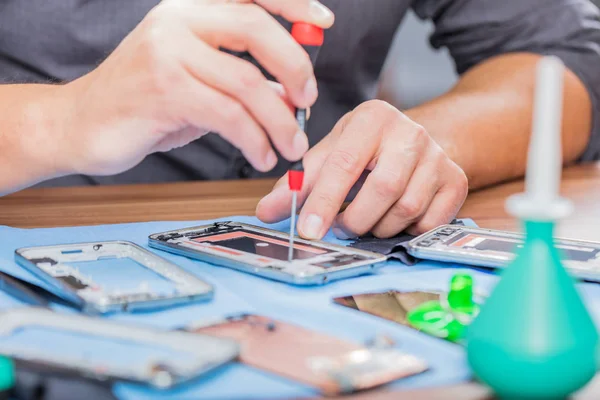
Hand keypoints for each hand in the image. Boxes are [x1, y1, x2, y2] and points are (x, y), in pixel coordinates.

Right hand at [58, 0, 333, 175]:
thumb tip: (294, 95)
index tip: (324, 21)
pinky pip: (228, 115)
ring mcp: (166, 53)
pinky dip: (255, 139)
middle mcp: (176, 21)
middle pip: (256, 29)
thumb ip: (243, 81)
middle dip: (295, 67)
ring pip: (247, 82)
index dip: (292, 2)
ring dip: (280, 121)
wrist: (79, 124)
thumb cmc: (144, 103)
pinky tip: (261, 155)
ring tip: (290, 147)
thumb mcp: (197, 82)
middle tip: (309, 101)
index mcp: (188, 10)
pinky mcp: (162, 91)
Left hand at [256, 100, 468, 238]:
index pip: (344, 162)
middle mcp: (410, 131)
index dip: (323, 201)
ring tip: (367, 220)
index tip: (308, 231)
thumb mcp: (330, 155)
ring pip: (407, 209)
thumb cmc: (365, 151)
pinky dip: (406, 230)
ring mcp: (438, 156)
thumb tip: (267, 211)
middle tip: (341, 227)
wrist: (413, 145)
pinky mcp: (456, 181)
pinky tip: (394, 218)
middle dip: (355, 219)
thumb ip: (298, 184)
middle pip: (383, 188)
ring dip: (379, 227)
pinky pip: (429, 222)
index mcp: (372, 117)